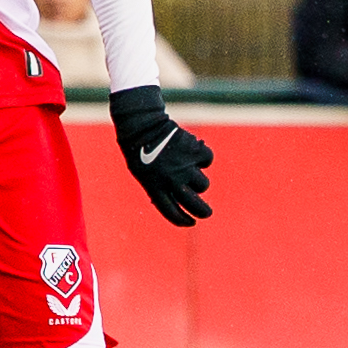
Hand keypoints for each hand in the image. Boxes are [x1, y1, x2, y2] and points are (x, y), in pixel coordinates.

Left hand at [107, 85, 213, 226]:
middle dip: (203, 212)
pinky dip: (203, 157)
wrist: (143, 126)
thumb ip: (158, 190)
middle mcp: (171, 180)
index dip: (183, 220)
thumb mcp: (143, 174)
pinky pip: (207, 160)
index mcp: (155, 188)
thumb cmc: (140, 151)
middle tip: (206, 213)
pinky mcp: (194, 152)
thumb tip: (176, 203)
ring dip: (199, 181)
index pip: (172, 213)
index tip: (192, 222)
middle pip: (194, 205)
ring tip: (190, 170)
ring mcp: (184, 166)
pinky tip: (193, 151)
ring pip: (203, 185)